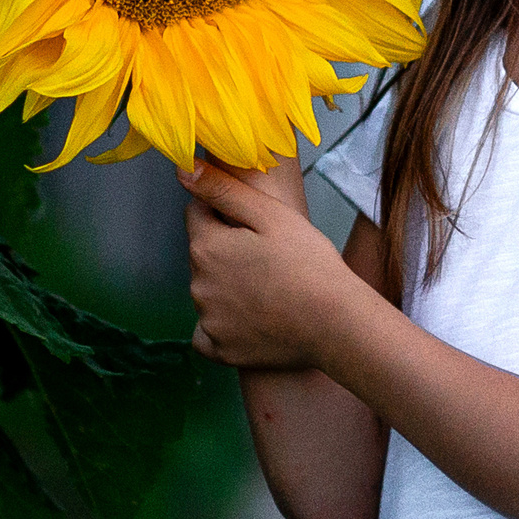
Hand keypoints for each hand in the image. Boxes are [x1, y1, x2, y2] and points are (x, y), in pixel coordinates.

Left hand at [179, 156, 367, 369]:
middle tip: (270, 258)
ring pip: (208, 291)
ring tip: (270, 289)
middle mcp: (198, 284)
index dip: (226, 214)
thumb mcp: (270, 215)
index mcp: (206, 247)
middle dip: (226, 250)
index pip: (197, 214)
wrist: (335, 323)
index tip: (256, 227)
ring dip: (227, 287)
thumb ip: (223, 189)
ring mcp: (208, 320)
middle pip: (203, 254)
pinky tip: (252, 320)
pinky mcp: (220, 349)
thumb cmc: (309, 264)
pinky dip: (223, 326)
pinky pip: (208, 333)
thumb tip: (183, 168)